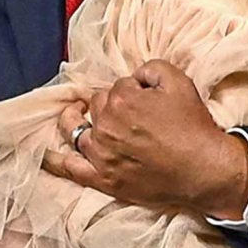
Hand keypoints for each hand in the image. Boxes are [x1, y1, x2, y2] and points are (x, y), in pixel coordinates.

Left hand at [42, 59, 247, 220]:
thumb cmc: (193, 126)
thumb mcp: (178, 81)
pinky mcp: (103, 179)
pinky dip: (54, 160)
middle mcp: (106, 126)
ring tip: (75, 116)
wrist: (205, 170)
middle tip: (129, 115)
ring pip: (78, 131)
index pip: (116, 87)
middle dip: (108, 106)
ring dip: (75, 122)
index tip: (146, 101)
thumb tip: (134, 77)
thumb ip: (150, 68)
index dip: (131, 91)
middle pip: (96, 107)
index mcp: (121, 99)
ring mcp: (102, 155)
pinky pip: (70, 168)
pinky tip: (42, 154)